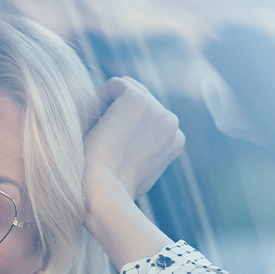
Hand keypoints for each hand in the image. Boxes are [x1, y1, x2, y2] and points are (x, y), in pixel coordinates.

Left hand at [82, 76, 185, 205]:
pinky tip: (98, 123)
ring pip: (127, 88)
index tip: (115, 147)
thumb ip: (147, 154)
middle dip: (119, 112)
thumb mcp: (140, 173)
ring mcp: (156, 109)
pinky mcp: (136, 99)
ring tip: (102, 132)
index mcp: (175, 139)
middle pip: (140, 98)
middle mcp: (171, 122)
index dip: (126, 126)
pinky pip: (114, 85)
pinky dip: (100, 99)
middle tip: (106, 139)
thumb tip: (140, 149)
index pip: (149, 116)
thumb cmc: (113, 187)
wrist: (104, 188)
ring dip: (110, 105)